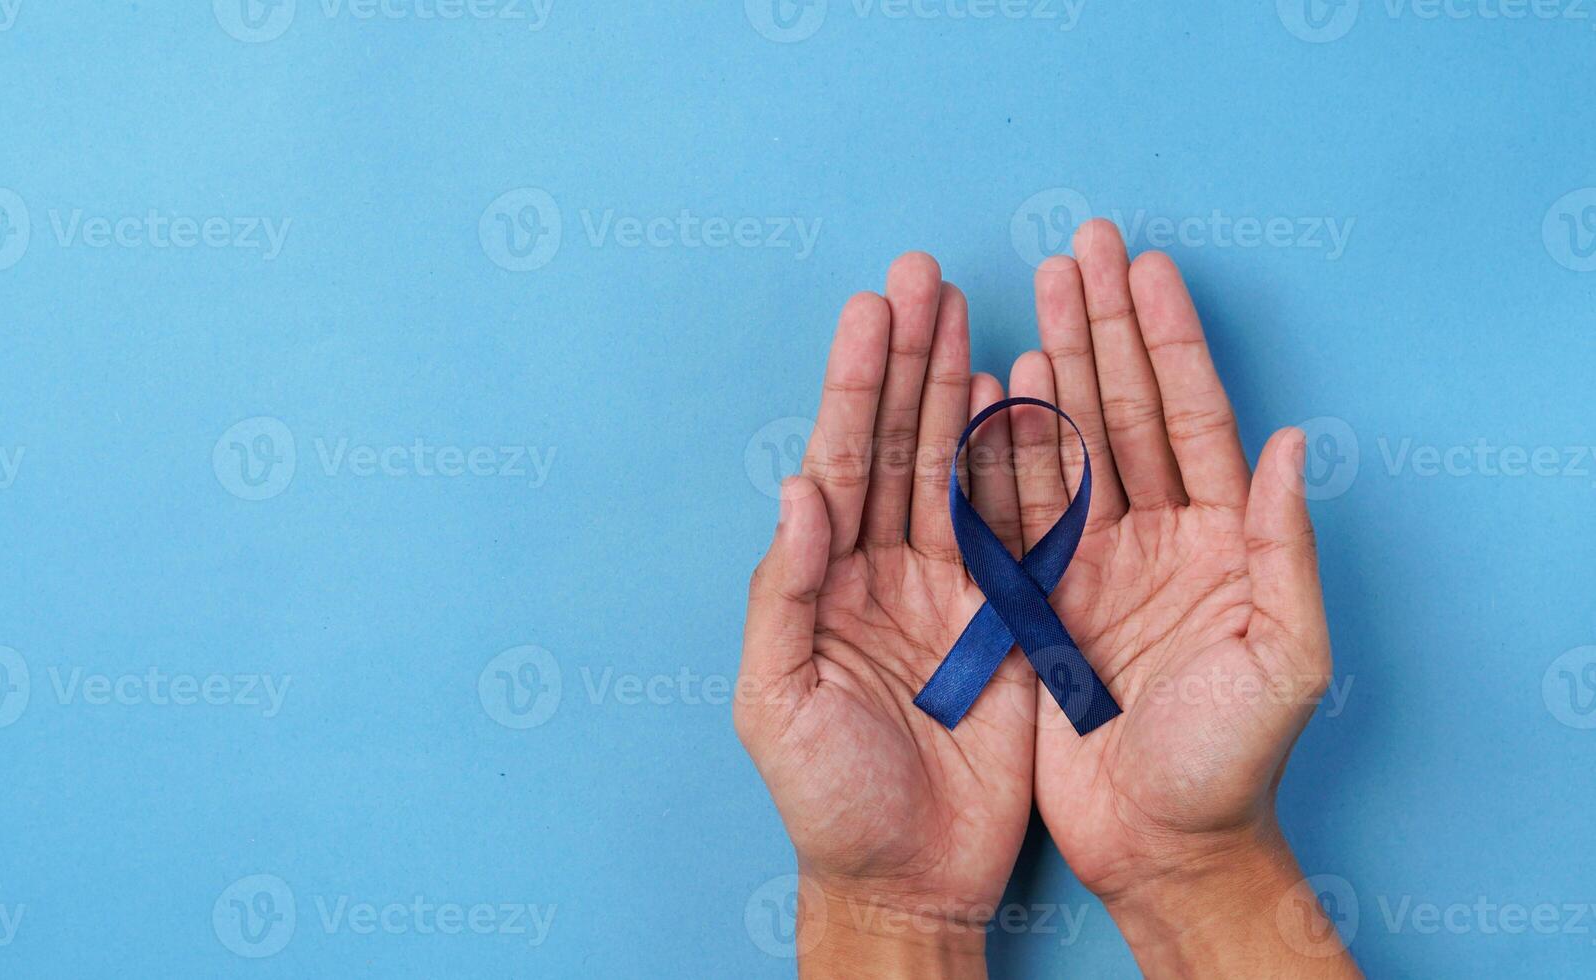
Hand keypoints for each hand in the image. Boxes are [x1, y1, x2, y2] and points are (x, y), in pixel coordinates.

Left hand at [735, 254, 1035, 977]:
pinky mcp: (1008, 620)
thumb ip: (783, 594)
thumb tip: (796, 493)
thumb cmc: (828, 800)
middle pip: (897, 442)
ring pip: (955, 467)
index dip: (855, 382)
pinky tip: (1023, 399)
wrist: (911, 876)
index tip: (873, 307)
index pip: (840, 460)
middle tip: (924, 275)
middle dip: (909, 359)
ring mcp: (950, 589)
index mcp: (823, 582)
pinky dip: (1023, 461)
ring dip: (960, 387)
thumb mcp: (778, 702)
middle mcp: (885, 569)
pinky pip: (1016, 525)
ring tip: (970, 306)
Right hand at [1006, 221, 1357, 974]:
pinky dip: (1002, 444)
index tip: (1140, 266)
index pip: (1191, 416)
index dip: (1165, 338)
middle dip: (1101, 323)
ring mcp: (1093, 561)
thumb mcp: (1284, 659)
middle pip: (1125, 406)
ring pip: (1068, 440)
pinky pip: (1016, 505)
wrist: (1160, 841)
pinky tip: (991, 388)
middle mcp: (1155, 535)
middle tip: (1076, 246)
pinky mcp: (1039, 597)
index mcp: (1219, 539)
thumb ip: (1286, 549)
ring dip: (1052, 363)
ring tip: (1028, 291)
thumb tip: (1296, 443)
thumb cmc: (1232, 760)